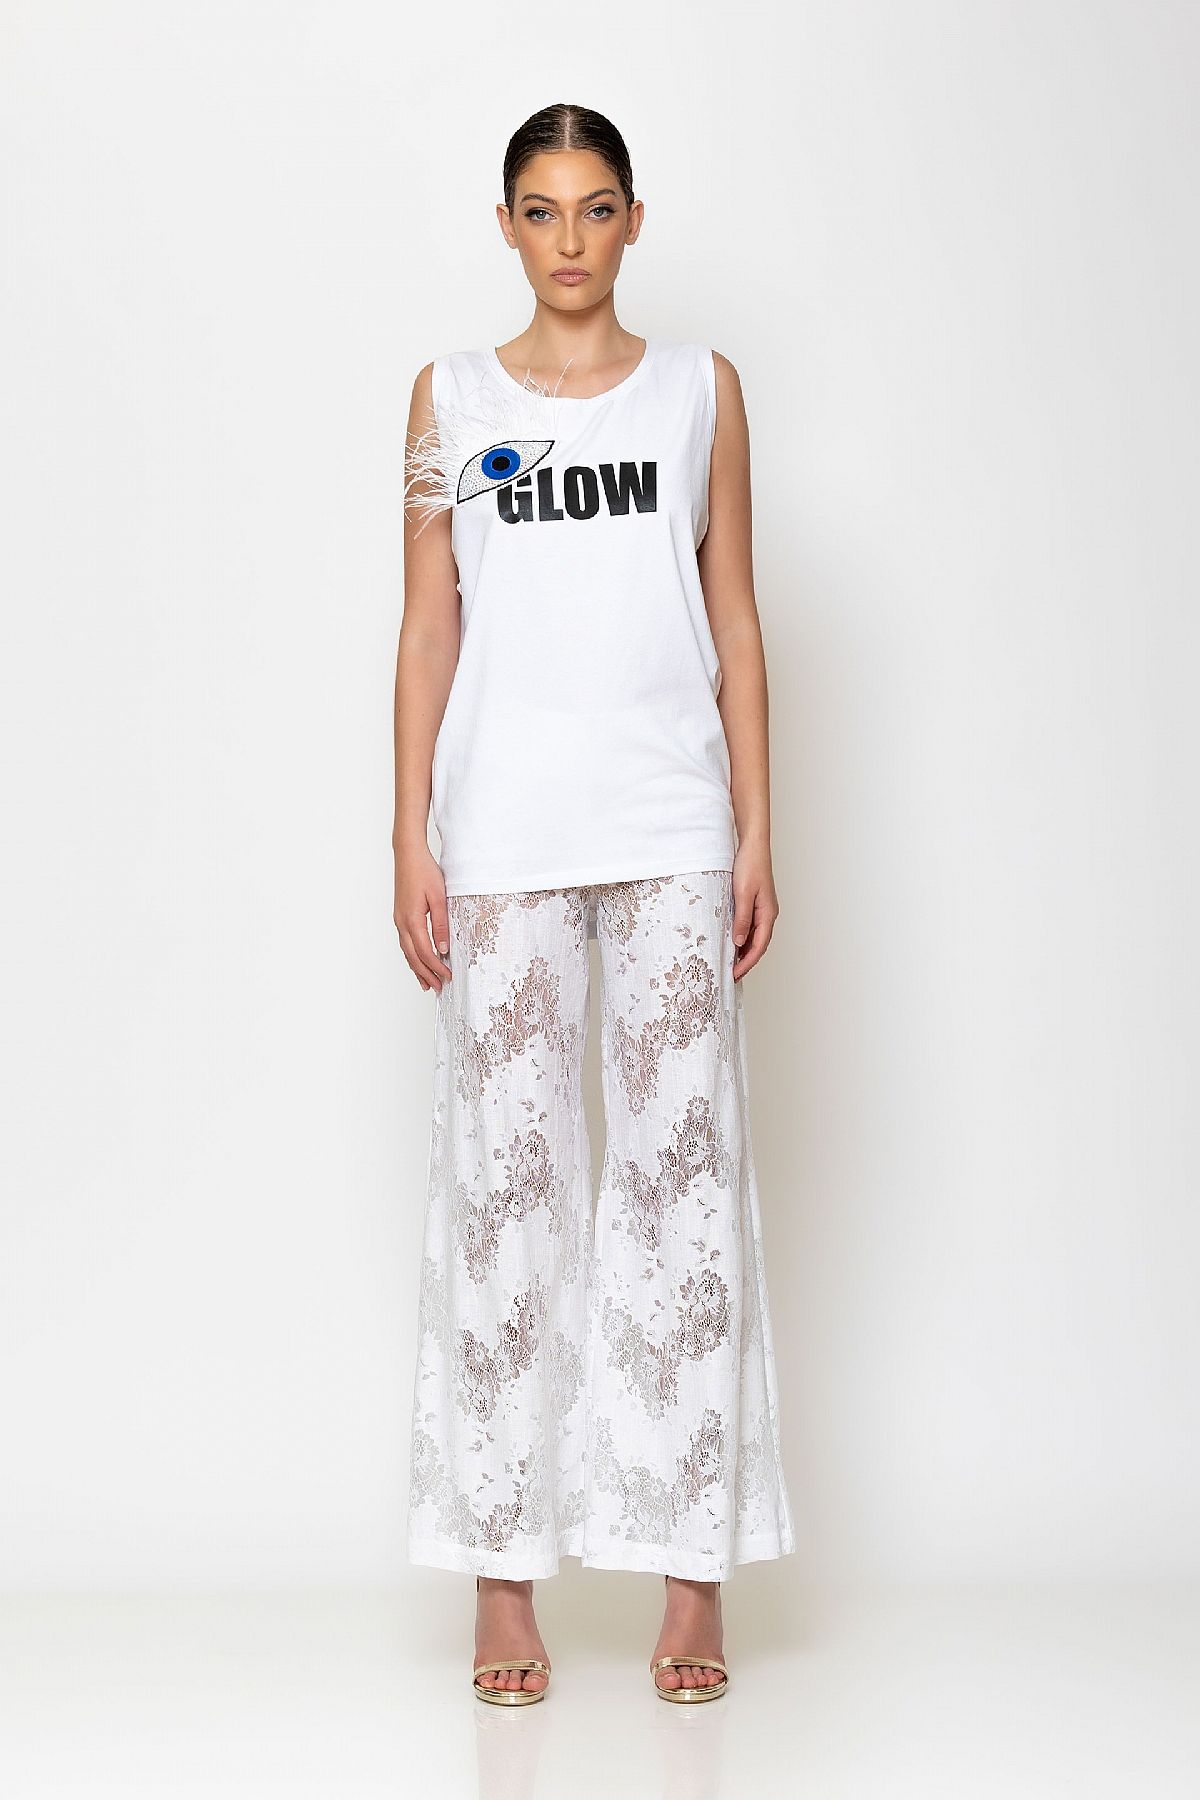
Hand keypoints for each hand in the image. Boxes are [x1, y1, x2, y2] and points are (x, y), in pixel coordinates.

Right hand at [394, 841, 452, 992]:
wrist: (408, 855)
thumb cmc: (424, 872)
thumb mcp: (439, 897)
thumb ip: (441, 923)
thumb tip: (443, 947)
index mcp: (412, 919)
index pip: (425, 951)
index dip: (436, 967)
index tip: (447, 977)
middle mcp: (402, 923)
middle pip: (413, 956)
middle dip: (425, 974)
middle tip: (437, 988)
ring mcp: (399, 920)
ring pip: (406, 951)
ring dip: (417, 968)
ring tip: (426, 983)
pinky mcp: (400, 916)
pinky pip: (404, 942)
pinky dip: (411, 956)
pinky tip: (417, 960)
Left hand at [730, 842, 778, 980]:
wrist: (753, 846)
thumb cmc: (750, 866)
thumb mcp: (742, 894)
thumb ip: (742, 919)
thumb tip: (740, 942)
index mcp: (768, 914)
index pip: (758, 946)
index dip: (746, 963)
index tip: (734, 975)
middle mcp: (768, 914)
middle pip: (758, 946)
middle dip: (746, 962)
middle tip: (731, 976)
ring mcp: (763, 910)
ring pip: (755, 938)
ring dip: (744, 952)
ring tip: (730, 965)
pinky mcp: (756, 904)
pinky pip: (751, 928)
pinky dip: (742, 939)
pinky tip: (732, 943)